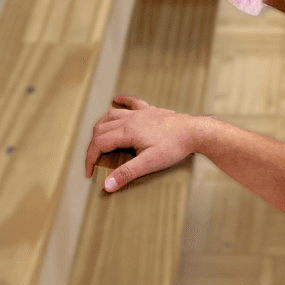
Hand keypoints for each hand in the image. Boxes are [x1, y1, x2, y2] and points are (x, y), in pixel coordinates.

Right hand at [85, 95, 199, 190]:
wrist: (195, 131)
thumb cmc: (175, 147)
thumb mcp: (150, 163)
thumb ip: (127, 173)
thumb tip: (106, 185)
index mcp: (128, 131)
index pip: (99, 143)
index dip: (90, 158)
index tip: (89, 172)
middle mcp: (131, 118)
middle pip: (101, 128)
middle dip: (93, 145)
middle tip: (94, 160)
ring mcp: (141, 113)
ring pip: (112, 114)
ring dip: (101, 126)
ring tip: (97, 139)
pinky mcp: (151, 110)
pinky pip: (132, 102)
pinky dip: (122, 101)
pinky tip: (116, 99)